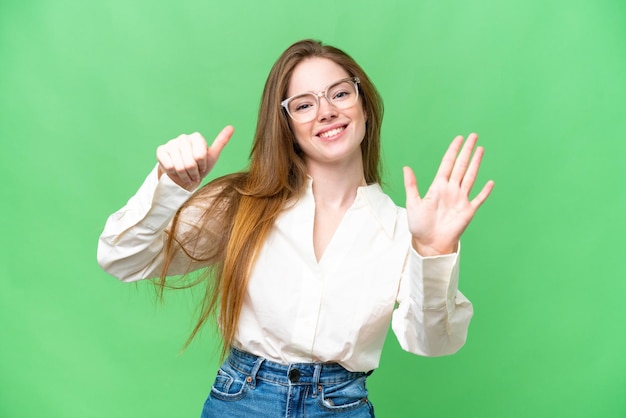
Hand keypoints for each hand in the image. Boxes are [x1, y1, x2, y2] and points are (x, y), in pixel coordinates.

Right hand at [156, 126, 233, 189]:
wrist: (183, 176)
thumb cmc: (199, 166)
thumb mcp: (212, 156)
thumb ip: (221, 142)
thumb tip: (231, 127)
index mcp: (197, 137)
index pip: (200, 156)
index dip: (202, 166)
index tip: (202, 167)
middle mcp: (183, 138)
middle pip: (190, 163)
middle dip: (193, 173)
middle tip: (194, 175)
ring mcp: (171, 143)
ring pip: (179, 166)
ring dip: (184, 176)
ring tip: (186, 175)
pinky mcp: (161, 150)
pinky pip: (169, 166)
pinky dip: (173, 173)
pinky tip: (175, 172)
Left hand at [403, 133, 493, 255]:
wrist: (429, 243)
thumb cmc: (419, 225)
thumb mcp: (413, 202)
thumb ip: (411, 185)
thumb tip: (406, 167)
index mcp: (438, 186)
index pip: (447, 164)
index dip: (453, 151)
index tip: (459, 139)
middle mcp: (451, 190)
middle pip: (461, 166)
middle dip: (467, 151)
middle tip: (473, 136)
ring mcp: (461, 199)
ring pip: (470, 177)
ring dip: (476, 163)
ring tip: (481, 149)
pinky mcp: (468, 211)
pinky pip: (479, 199)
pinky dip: (485, 191)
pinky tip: (490, 182)